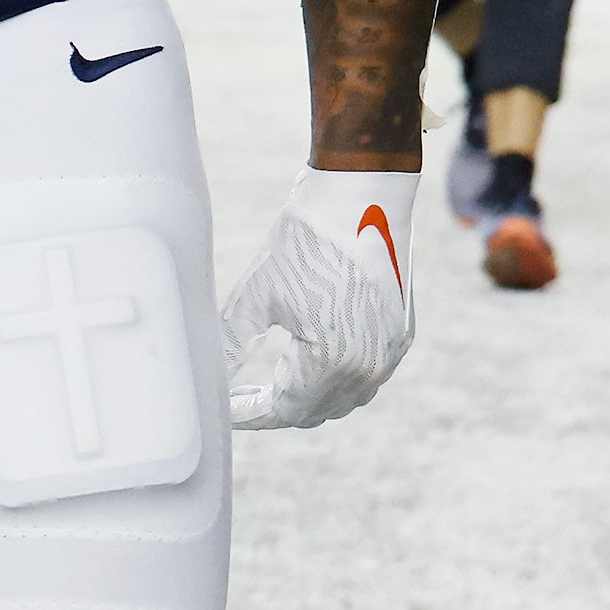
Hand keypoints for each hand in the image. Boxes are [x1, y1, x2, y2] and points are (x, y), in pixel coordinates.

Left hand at [222, 168, 416, 430]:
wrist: (361, 196)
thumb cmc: (305, 241)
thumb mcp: (257, 293)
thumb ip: (231, 343)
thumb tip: (209, 379)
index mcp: (333, 361)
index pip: (285, 409)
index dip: (250, 413)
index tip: (222, 410)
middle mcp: (370, 367)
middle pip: (315, 411)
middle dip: (276, 407)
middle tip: (239, 396)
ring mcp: (391, 353)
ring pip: (344, 398)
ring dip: (308, 397)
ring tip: (270, 383)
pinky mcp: (400, 334)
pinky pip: (366, 375)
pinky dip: (336, 378)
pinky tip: (308, 362)